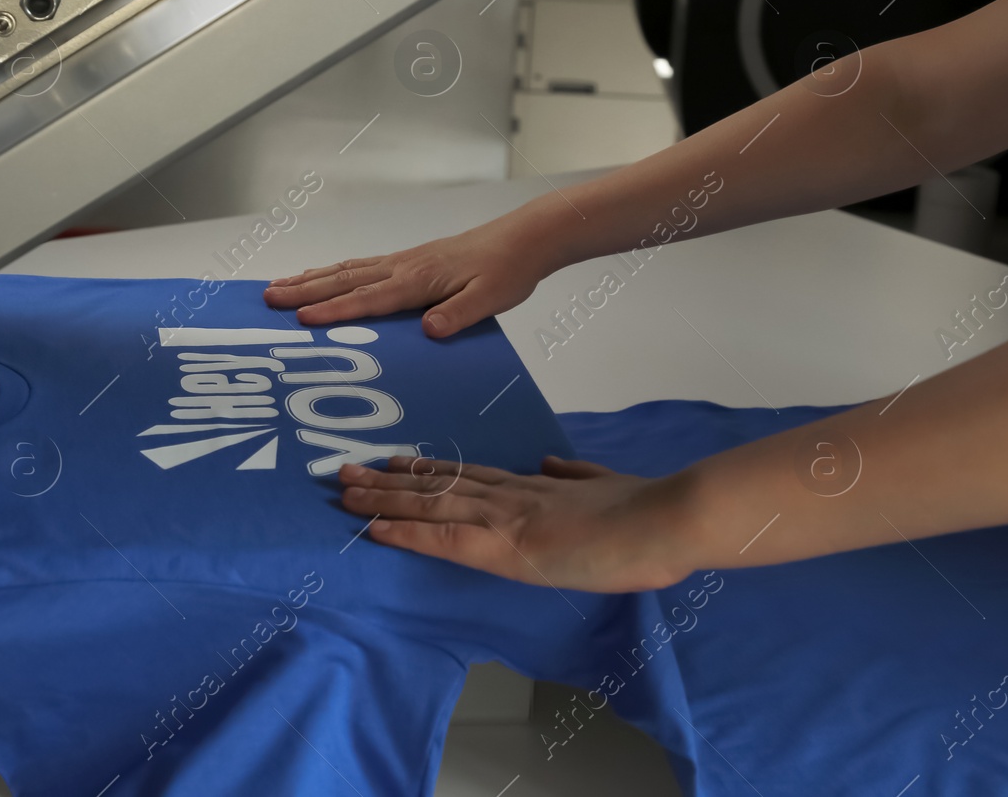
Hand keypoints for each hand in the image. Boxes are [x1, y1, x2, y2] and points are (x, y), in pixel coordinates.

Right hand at [263, 213, 554, 337]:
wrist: (524, 238)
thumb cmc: (508, 270)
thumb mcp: (491, 298)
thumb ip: (459, 315)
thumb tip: (428, 330)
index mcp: (420, 279)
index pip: (370, 298)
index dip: (335, 311)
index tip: (302, 320)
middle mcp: (403, 267)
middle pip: (345, 280)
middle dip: (304, 291)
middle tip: (267, 298)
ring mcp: (403, 261)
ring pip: (347, 270)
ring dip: (311, 279)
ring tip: (278, 286)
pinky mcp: (408, 261)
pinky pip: (361, 267)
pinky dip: (333, 272)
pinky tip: (321, 277)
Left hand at [337, 456, 696, 592]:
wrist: (662, 520)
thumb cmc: (647, 512)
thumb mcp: (606, 485)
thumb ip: (576, 475)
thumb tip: (554, 464)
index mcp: (535, 485)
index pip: (469, 475)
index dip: (429, 469)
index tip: (396, 461)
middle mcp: (510, 495)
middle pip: (438, 483)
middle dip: (390, 480)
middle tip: (347, 471)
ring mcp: (504, 517)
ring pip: (430, 504)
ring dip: (384, 499)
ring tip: (345, 490)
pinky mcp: (505, 545)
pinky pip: (443, 539)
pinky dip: (406, 534)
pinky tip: (375, 529)